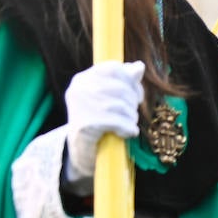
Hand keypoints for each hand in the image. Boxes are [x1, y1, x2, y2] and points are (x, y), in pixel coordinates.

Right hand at [63, 60, 145, 181]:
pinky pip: (117, 122)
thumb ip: (123, 80)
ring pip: (120, 105)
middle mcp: (77, 90)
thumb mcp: (109, 97)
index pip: (113, 69)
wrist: (80, 150)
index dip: (131, 80)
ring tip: (129, 124)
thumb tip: (139, 66)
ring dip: (131, 117)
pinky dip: (128, 128)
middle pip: (119, 88)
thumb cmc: (97, 120)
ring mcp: (79, 107)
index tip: (137, 95)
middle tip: (133, 113)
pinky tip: (128, 133)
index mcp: (82, 79)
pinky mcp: (85, 125)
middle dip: (133, 101)